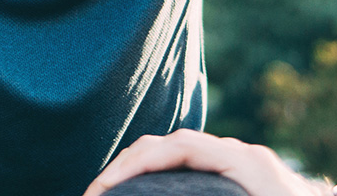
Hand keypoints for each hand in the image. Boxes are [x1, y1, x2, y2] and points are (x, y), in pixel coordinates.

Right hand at [83, 130, 330, 195]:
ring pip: (178, 153)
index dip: (131, 164)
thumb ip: (220, 194)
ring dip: (141, 168)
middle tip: (92, 194)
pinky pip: (191, 165)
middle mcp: (241, 154)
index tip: (100, 188)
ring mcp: (242, 163)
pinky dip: (160, 173)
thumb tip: (172, 177)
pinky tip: (144, 193)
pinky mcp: (244, 175)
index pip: (173, 148)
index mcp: (243, 162)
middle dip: (126, 165)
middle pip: (169, 145)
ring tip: (109, 193)